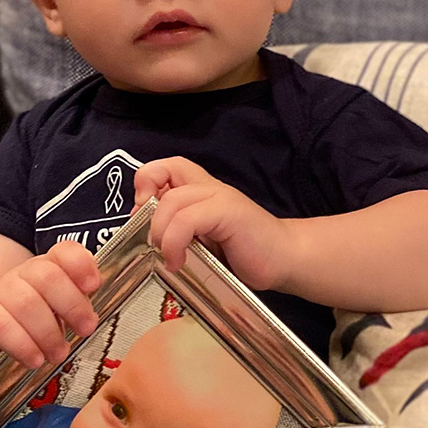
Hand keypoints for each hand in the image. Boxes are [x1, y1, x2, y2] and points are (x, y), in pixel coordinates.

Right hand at [0, 241, 100, 369]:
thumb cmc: (37, 319)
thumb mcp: (61, 309)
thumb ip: (79, 305)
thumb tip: (91, 319)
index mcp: (50, 265)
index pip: (65, 252)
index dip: (81, 265)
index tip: (93, 286)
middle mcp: (25, 272)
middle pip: (48, 276)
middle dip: (72, 305)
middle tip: (85, 330)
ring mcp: (1, 290)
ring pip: (27, 303)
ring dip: (48, 333)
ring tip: (59, 353)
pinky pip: (1, 326)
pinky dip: (22, 345)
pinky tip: (35, 360)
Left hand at [134, 157, 292, 290]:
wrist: (284, 258)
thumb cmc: (243, 251)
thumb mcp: (202, 237)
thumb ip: (178, 226)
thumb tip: (144, 229)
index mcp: (201, 188)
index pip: (164, 166)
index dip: (146, 182)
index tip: (142, 215)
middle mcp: (208, 186)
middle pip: (163, 174)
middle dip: (147, 208)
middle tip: (153, 239)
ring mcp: (220, 196)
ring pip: (172, 201)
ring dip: (161, 233)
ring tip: (169, 257)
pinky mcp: (228, 212)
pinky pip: (187, 219)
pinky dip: (174, 242)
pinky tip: (178, 261)